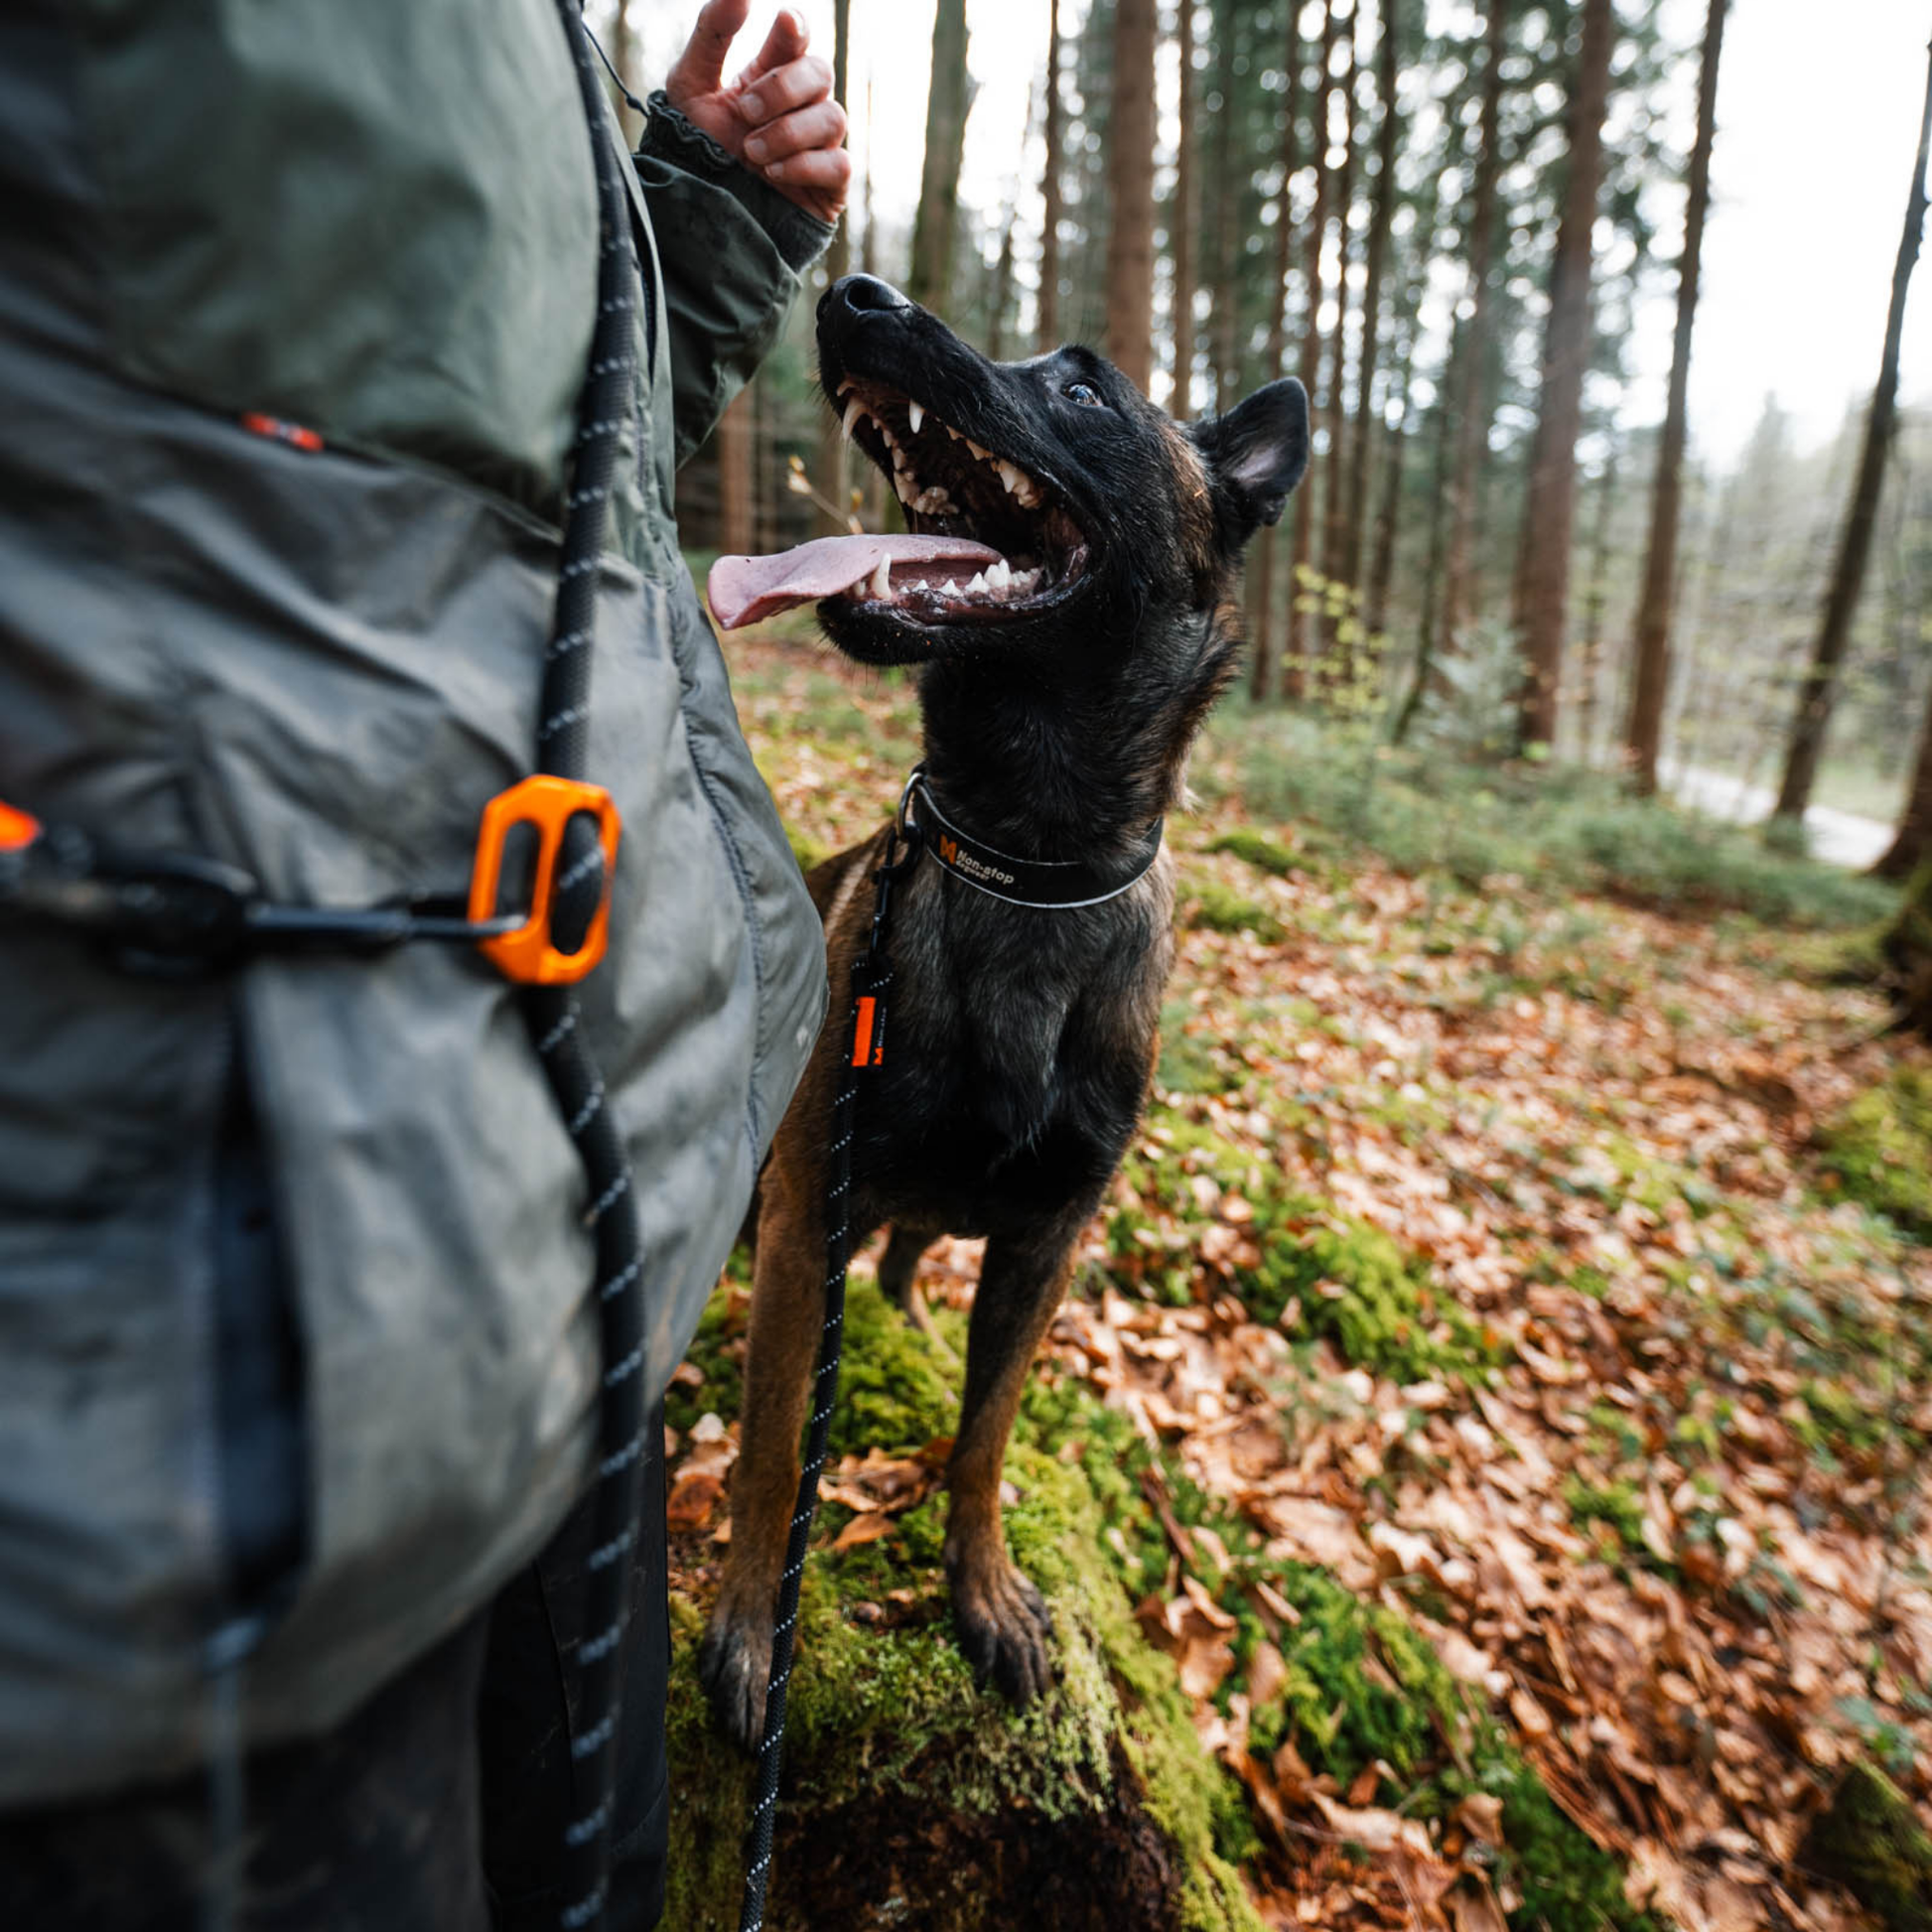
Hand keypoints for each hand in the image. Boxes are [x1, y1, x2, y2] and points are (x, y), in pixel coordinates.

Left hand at [666, 1, 850, 225]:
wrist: (701, 216)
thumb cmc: (696, 151)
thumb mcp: (690, 87)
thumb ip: (712, 35)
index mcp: (770, 75)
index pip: (796, 38)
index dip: (796, 29)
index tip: (785, 23)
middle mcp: (800, 106)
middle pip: (821, 73)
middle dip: (783, 88)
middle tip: (745, 110)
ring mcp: (818, 146)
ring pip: (833, 117)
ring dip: (788, 132)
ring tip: (751, 152)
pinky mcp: (830, 187)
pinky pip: (839, 163)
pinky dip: (804, 164)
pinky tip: (772, 174)